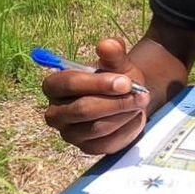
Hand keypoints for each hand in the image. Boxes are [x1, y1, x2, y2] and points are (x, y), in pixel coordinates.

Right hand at [41, 38, 150, 154]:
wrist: (125, 98)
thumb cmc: (115, 77)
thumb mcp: (116, 62)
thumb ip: (113, 52)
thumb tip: (108, 44)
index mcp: (54, 86)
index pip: (69, 84)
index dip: (98, 83)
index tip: (125, 82)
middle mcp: (55, 112)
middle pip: (83, 109)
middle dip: (115, 102)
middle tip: (141, 95)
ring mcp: (69, 134)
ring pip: (97, 128)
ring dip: (123, 114)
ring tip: (140, 103)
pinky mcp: (86, 149)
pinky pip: (107, 143)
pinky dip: (126, 130)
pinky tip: (135, 117)